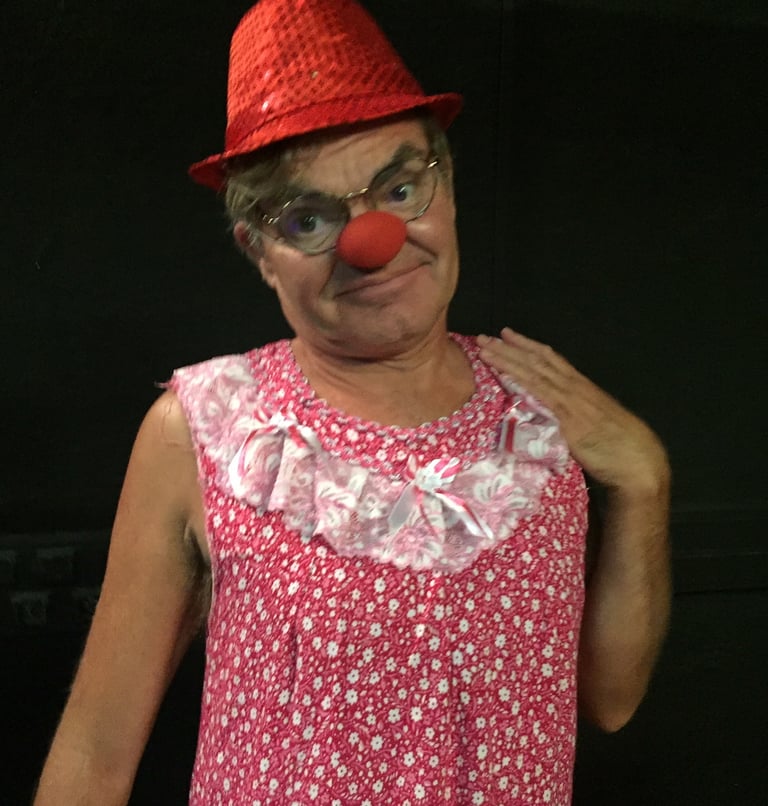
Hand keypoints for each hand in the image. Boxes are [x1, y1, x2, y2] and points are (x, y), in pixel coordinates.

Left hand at [477, 328, 669, 495]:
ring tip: (485, 348)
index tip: (508, 335)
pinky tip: (502, 372)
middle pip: (539, 360)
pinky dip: (519, 380)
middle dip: (510, 347)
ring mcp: (572, 401)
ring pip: (534, 371)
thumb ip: (572, 419)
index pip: (552, 360)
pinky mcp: (568, 417)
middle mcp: (576, 388)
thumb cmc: (620, 451)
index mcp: (583, 388)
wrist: (638, 464)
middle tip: (485, 337)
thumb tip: (552, 419)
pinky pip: (540, 393)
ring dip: (507, 359)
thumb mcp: (593, 428)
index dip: (528, 347)